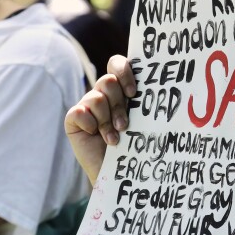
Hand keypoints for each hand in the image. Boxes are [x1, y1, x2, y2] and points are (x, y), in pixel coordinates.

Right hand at [64, 55, 136, 184]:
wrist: (118, 170)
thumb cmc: (134, 144)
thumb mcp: (142, 120)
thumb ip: (144, 101)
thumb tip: (160, 86)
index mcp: (121, 88)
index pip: (117, 63)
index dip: (124, 73)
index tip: (134, 94)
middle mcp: (103, 93)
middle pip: (108, 81)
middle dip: (118, 105)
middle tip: (124, 125)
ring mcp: (87, 105)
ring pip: (96, 97)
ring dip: (106, 120)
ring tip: (113, 137)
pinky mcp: (74, 118)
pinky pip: (79, 111)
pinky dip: (90, 125)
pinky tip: (95, 135)